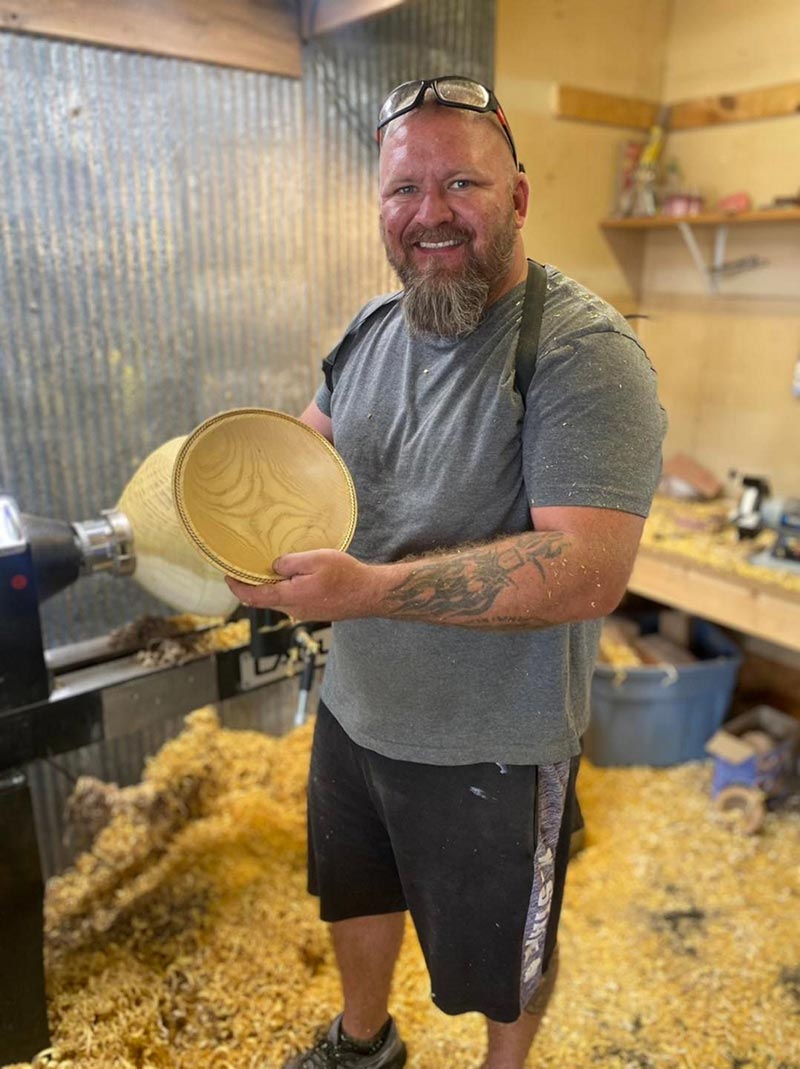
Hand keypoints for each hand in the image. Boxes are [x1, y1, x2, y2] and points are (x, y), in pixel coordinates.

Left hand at [225, 549, 381, 620]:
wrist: (369, 594)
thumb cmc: (345, 575)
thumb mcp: (316, 559)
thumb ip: (290, 563)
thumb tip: (274, 567)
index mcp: (291, 597)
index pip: (254, 597)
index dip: (237, 588)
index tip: (228, 576)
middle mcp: (294, 610)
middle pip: (265, 600)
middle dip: (252, 587)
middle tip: (244, 570)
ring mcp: (305, 613)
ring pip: (279, 601)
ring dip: (270, 588)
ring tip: (269, 570)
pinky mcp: (314, 611)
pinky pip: (293, 601)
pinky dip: (285, 591)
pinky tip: (293, 578)